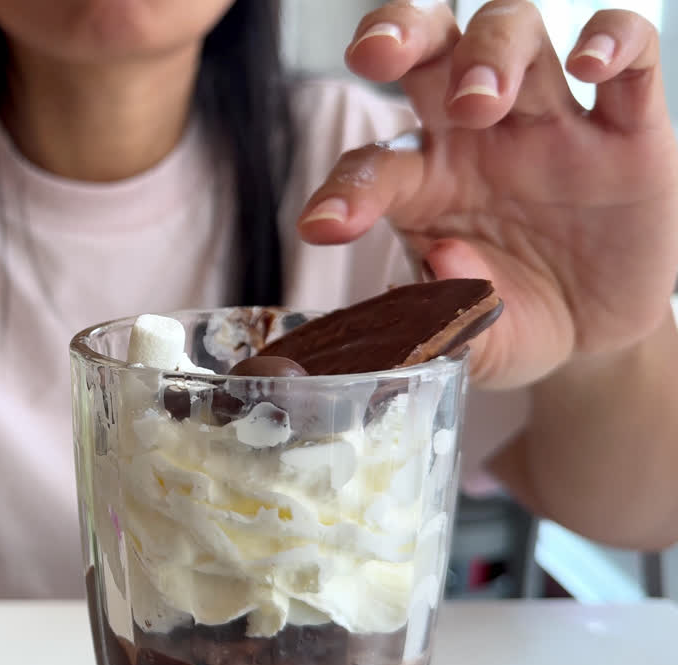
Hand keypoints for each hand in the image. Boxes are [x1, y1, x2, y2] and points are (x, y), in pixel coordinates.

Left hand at [299, 0, 677, 389]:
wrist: (595, 336)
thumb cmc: (509, 318)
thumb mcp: (469, 339)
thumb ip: (448, 316)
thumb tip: (442, 262)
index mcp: (423, 181)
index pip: (374, 163)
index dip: (345, 189)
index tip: (324, 227)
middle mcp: (477, 135)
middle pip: (432, 46)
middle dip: (400, 33)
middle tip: (377, 56)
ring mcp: (553, 124)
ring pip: (516, 32)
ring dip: (490, 51)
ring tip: (479, 101)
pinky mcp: (630, 131)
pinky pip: (633, 55)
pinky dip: (616, 39)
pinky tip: (592, 64)